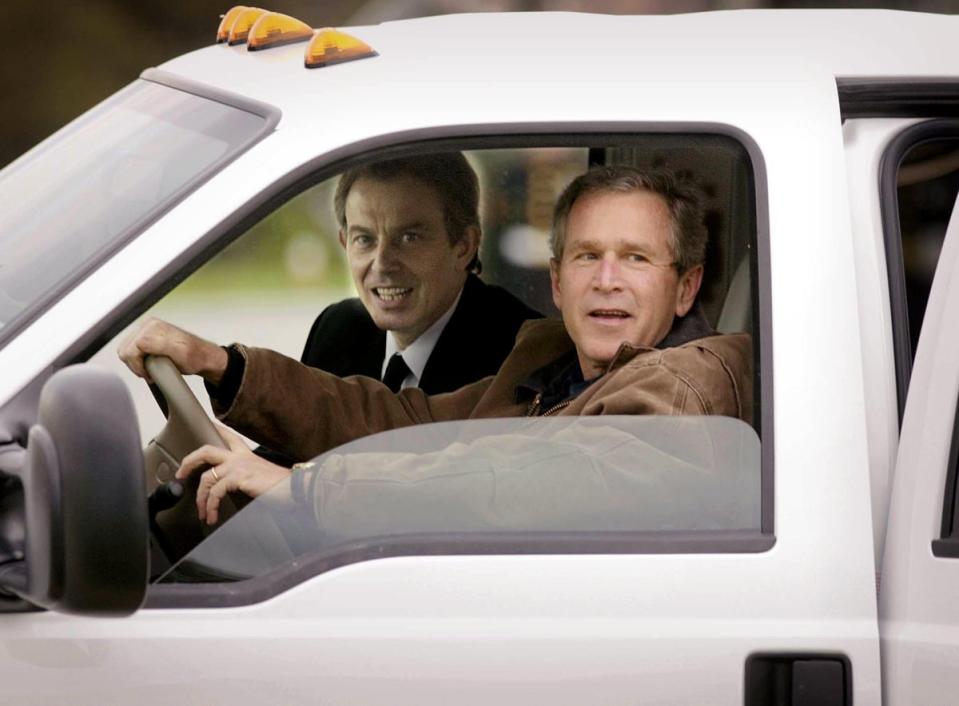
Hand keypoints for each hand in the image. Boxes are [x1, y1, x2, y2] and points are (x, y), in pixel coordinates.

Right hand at [118, 317, 227, 383]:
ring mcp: (146, 328)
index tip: (149, 374)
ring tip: (150, 368)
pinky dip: (136, 359)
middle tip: (150, 373)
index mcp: (154, 328)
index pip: (130, 350)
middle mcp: (148, 325)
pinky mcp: (145, 333)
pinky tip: (148, 363)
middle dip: (135, 365)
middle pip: (125, 350)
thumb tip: (141, 343)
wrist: (201, 355)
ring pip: (125, 350)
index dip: (137, 366)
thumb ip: (159, 347)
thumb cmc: (194, 357)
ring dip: (135, 363)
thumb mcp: (179, 354)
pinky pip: (130, 349)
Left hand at [175, 424, 291, 524]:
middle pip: (206, 451)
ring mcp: (237, 466)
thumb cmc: (282, 486)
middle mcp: (240, 457)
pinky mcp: (238, 478)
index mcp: (247, 455)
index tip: (209, 424)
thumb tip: (239, 487)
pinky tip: (213, 515)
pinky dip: (210, 506)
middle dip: (189, 461)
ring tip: (203, 512)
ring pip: (206, 477)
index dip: (217, 429)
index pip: (229, 436)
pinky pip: (215, 492)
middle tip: (181, 473)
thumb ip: (247, 478)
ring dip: (200, 498)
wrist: (295, 488)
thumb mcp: (261, 477)